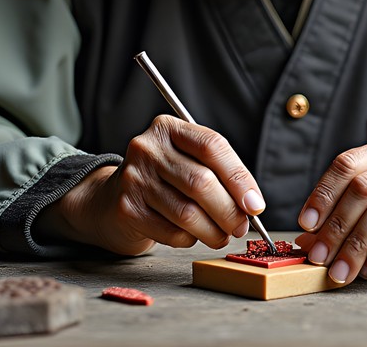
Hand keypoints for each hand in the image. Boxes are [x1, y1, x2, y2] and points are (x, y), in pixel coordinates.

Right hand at [36, 114, 264, 255]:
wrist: (111, 199)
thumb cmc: (163, 180)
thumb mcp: (187, 161)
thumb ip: (218, 175)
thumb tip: (251, 205)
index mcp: (168, 127)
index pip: (212, 146)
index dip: (239, 178)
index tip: (255, 205)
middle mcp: (147, 148)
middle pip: (201, 182)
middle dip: (229, 211)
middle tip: (241, 227)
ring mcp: (133, 178)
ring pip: (188, 212)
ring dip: (213, 231)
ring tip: (221, 236)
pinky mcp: (127, 209)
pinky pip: (172, 232)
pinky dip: (189, 239)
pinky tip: (191, 235)